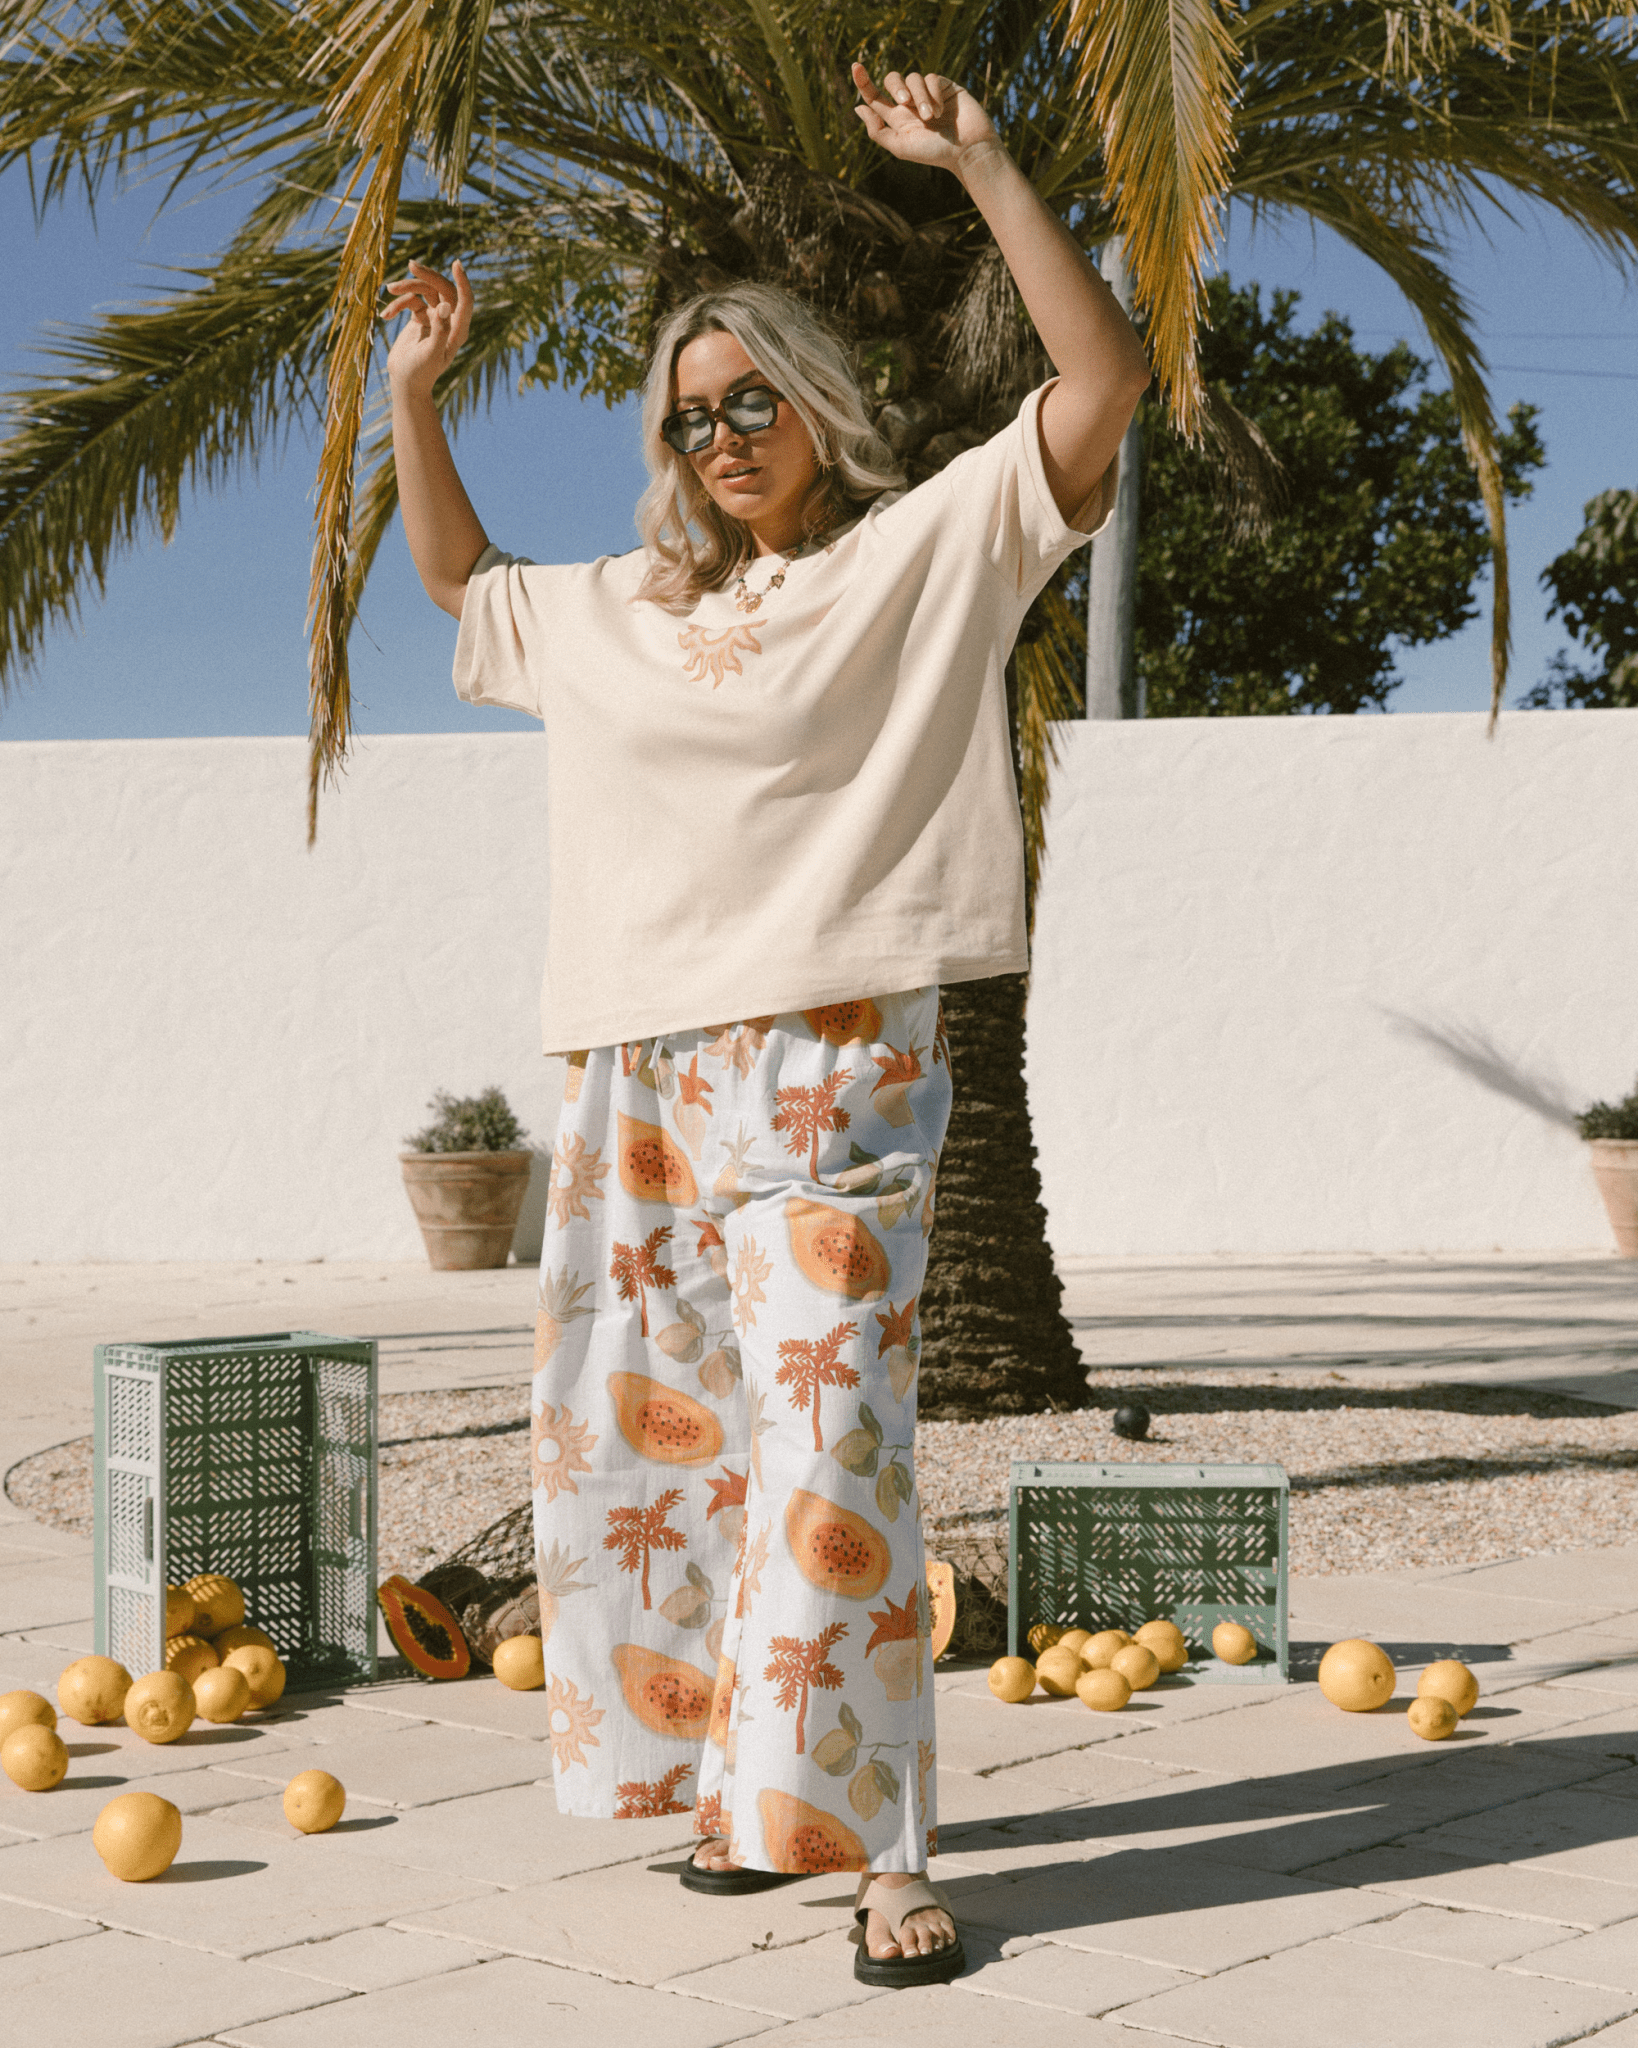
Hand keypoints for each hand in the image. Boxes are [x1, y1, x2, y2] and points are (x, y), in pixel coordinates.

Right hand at [382, 258, 471, 396]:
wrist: (405, 383)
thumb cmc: (421, 373)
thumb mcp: (431, 353)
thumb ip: (440, 330)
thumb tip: (444, 305)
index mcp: (457, 329)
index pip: (464, 300)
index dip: (462, 281)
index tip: (456, 264)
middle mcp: (448, 321)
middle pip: (442, 288)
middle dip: (426, 276)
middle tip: (411, 265)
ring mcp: (433, 318)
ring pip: (424, 291)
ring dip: (406, 287)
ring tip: (390, 289)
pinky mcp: (419, 318)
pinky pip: (409, 301)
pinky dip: (396, 305)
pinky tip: (385, 317)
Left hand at [851, 62, 999, 179]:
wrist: (967, 150)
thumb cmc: (934, 153)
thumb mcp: (900, 146)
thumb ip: (877, 130)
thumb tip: (858, 108)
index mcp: (897, 119)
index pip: (875, 96)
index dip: (863, 81)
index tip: (856, 66)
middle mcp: (910, 104)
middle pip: (892, 79)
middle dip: (895, 87)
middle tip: (904, 102)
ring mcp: (927, 93)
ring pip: (912, 78)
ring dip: (920, 97)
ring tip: (931, 118)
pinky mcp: (944, 86)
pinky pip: (931, 78)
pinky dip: (933, 94)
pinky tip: (942, 111)